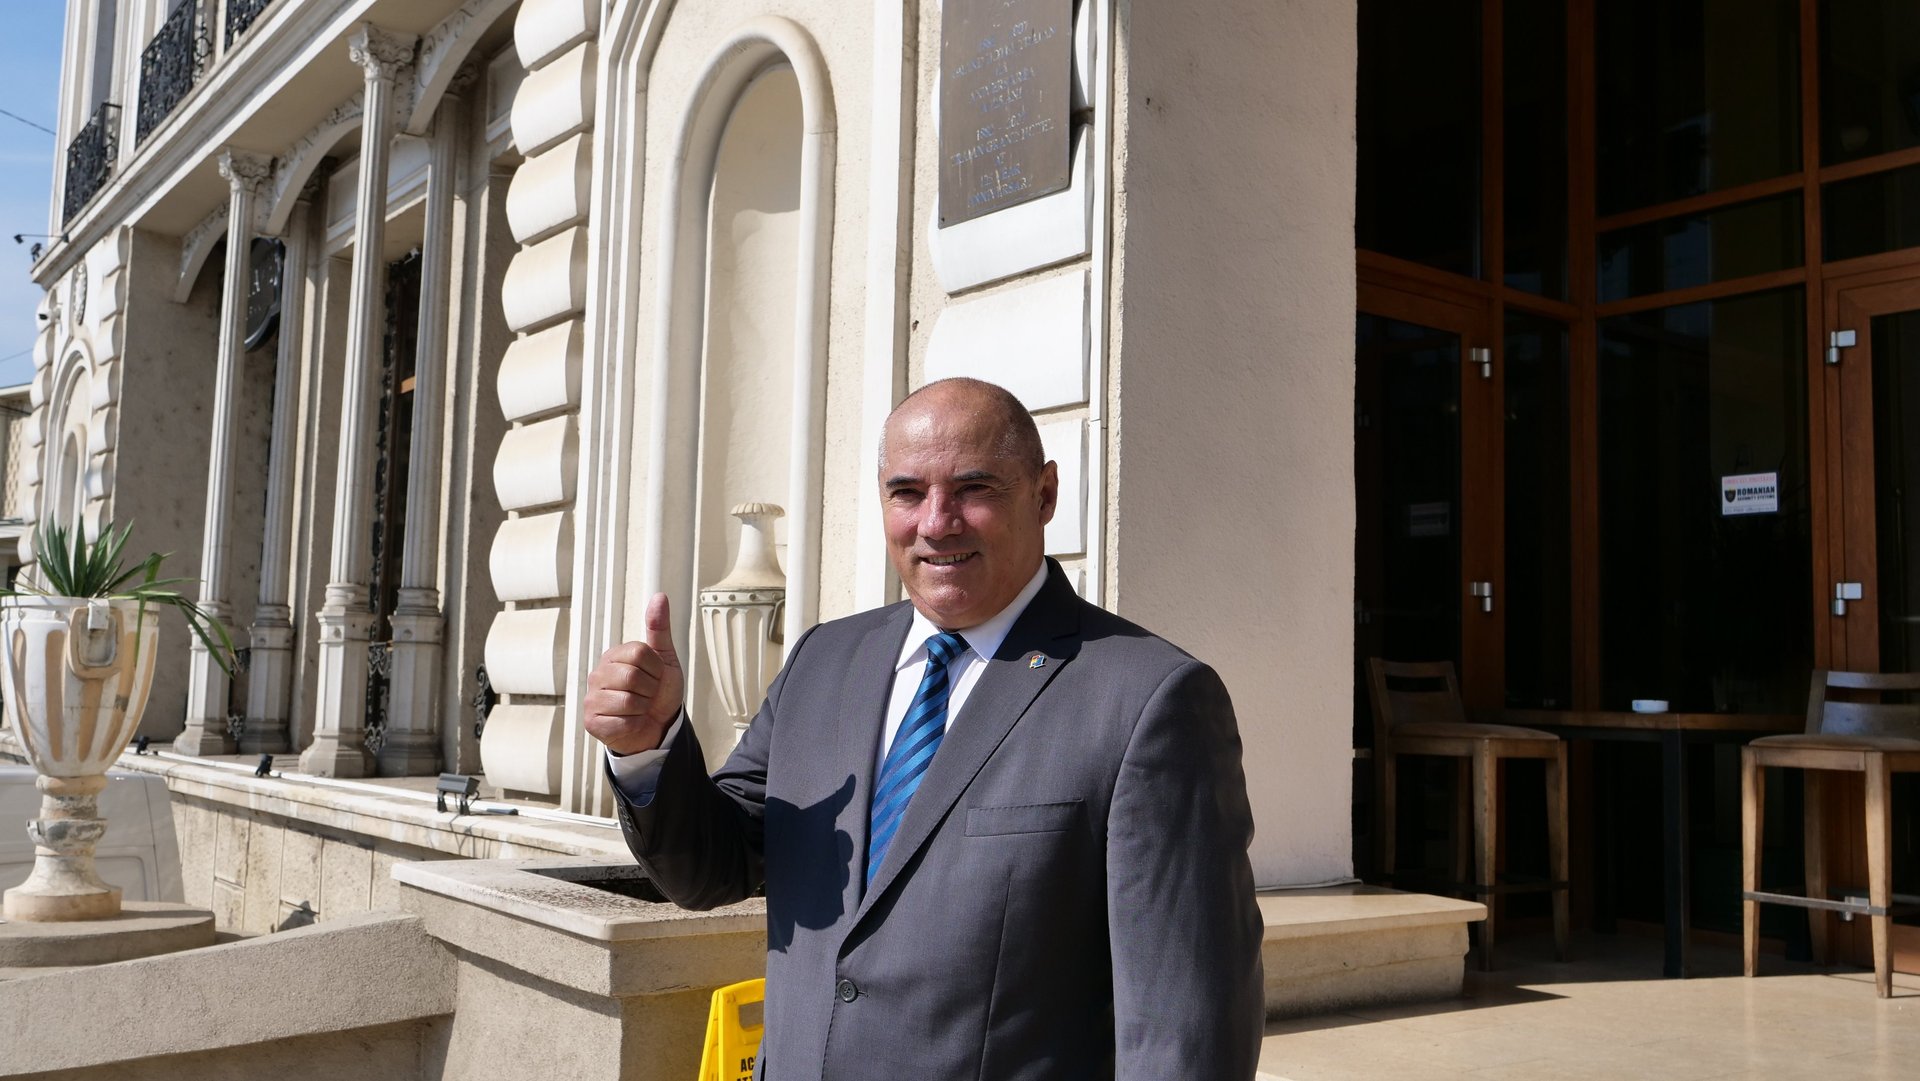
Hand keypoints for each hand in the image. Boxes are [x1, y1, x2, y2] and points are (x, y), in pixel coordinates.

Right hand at [583, 593, 685, 755]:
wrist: (658, 727)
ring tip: (640, 708)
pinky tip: (631, 722)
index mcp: (613, 656)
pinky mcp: (592, 722)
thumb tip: (659, 597)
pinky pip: (623, 721)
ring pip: (628, 700)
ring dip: (643, 708)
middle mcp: (597, 674)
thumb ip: (659, 629)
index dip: (656, 668)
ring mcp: (592, 698)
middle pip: (632, 676)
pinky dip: (635, 723)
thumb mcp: (664, 659)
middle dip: (650, 689)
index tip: (655, 676)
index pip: (639, 653)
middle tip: (647, 694)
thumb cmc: (659, 693)